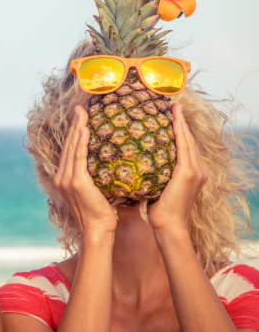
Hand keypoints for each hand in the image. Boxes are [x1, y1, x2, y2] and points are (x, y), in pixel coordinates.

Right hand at [54, 106, 117, 236]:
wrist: (97, 232)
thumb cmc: (101, 215)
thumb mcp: (96, 193)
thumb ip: (95, 178)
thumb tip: (108, 165)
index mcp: (64, 178)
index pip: (69, 150)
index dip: (73, 132)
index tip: (79, 116)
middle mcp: (61, 177)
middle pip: (68, 145)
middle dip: (73, 124)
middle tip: (79, 106)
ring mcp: (66, 179)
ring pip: (72, 147)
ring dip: (76, 127)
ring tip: (81, 111)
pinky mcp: (76, 182)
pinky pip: (79, 157)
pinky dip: (80, 142)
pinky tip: (84, 129)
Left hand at [148, 103, 207, 233]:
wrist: (168, 225)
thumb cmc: (158, 210)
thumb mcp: (156, 188)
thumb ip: (152, 175)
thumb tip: (134, 164)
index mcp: (191, 174)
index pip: (185, 147)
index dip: (180, 131)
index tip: (171, 116)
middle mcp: (197, 170)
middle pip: (189, 140)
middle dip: (181, 122)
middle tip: (173, 105)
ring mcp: (196, 171)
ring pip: (188, 140)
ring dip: (181, 122)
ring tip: (174, 107)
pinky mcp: (189, 172)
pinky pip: (184, 146)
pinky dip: (180, 131)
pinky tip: (174, 119)